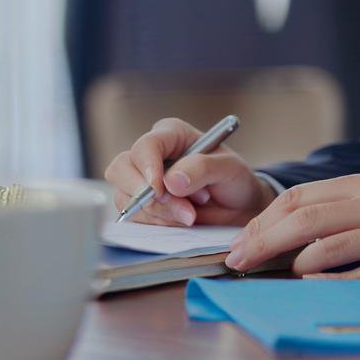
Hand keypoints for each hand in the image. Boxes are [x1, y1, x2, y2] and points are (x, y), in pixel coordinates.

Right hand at [105, 118, 276, 225]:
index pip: (145, 146)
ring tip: (191, 215)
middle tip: (182, 210)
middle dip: (146, 195)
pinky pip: (134, 216)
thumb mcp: (229, 169)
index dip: (147, 167)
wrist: (239, 208)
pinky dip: (156, 224)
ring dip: (158, 213)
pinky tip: (180, 221)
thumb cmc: (234, 180)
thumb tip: (171, 181)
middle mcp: (151, 155)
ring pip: (125, 197)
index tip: (160, 190)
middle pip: (121, 169)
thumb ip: (202, 168)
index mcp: (170, 135)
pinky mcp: (141, 205)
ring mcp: (142, 181)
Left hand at [225, 174, 359, 277]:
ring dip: (287, 259)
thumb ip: (348, 210)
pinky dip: (329, 279)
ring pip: (326, 240)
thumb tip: (296, 232)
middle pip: (302, 216)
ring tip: (266, 272)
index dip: (262, 219)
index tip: (241, 240)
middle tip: (236, 260)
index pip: (298, 197)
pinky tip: (310, 283)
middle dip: (260, 239)